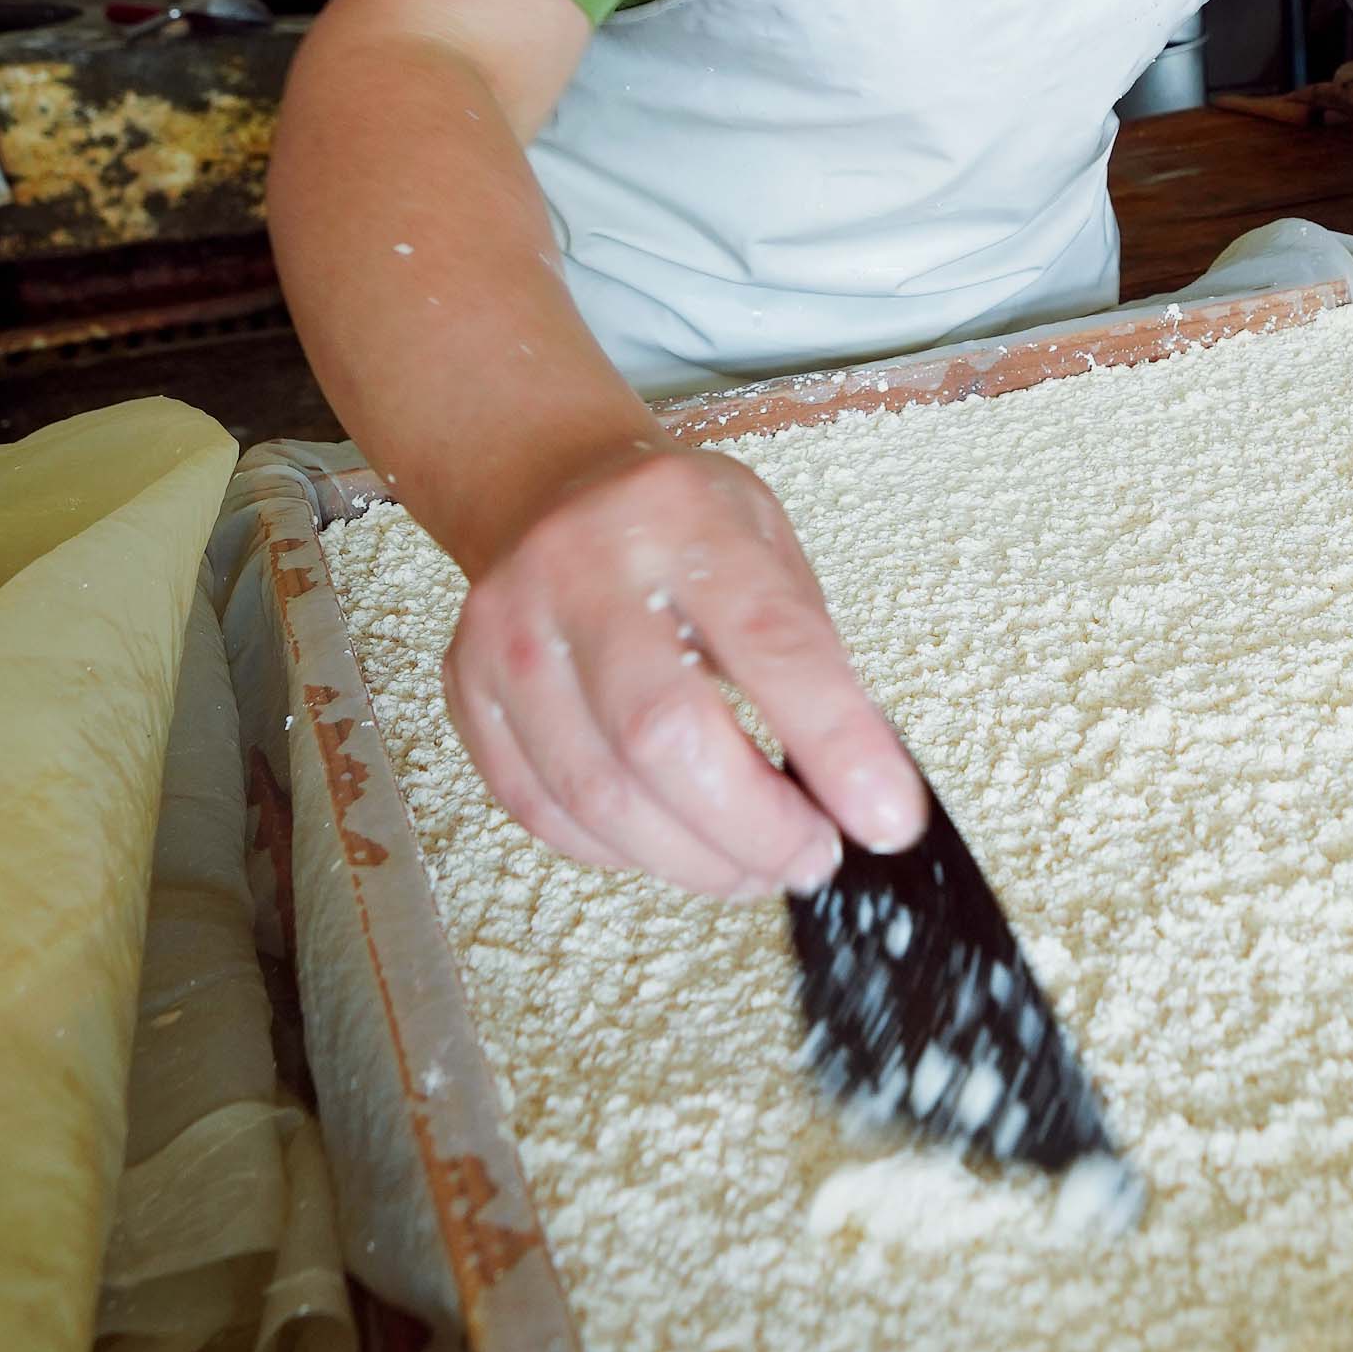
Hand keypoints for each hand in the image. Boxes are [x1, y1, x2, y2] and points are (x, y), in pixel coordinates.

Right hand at [442, 441, 926, 897]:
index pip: (770, 642)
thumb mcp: (767, 543)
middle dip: (755, 826)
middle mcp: (580, 567)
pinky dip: (620, 852)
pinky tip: (671, 845)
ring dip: (693, 858)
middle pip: (663, 735)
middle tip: (812, 857)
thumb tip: (862, 786)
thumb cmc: (678, 526)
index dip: (836, 743)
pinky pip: (542, 810)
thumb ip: (808, 653)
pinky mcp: (465, 689)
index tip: (887, 816)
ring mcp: (509, 632)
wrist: (550, 485)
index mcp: (680, 515)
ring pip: (599, 793)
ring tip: (753, 866)